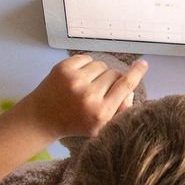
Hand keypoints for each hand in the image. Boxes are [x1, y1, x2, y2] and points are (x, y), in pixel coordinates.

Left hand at [18, 55, 148, 139]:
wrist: (42, 118)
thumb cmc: (74, 122)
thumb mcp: (100, 126)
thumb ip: (119, 111)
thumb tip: (130, 92)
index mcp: (101, 112)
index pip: (126, 86)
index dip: (136, 73)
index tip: (143, 64)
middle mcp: (90, 95)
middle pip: (115, 74)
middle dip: (110, 80)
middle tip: (98, 90)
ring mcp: (75, 80)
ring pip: (101, 65)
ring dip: (97, 73)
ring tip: (86, 85)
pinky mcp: (64, 68)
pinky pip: (87, 58)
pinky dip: (85, 66)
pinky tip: (77, 78)